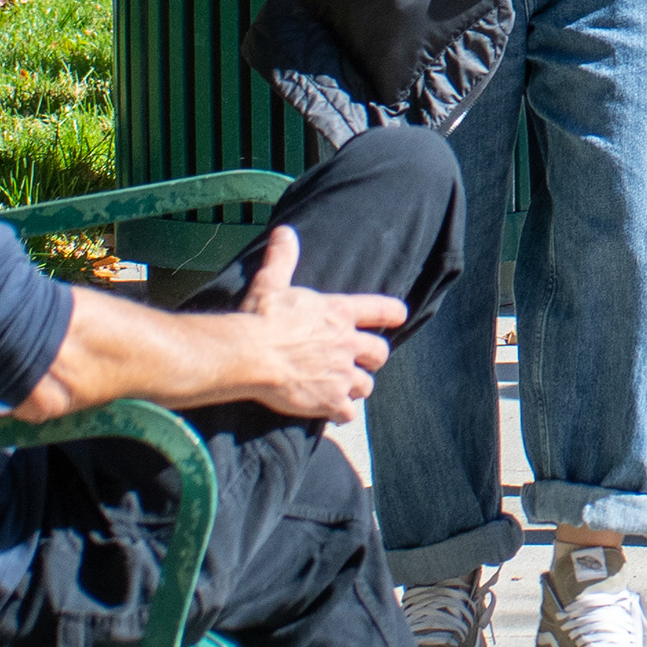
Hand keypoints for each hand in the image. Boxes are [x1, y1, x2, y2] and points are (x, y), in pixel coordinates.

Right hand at [226, 226, 406, 421]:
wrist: (249, 355)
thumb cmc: (259, 317)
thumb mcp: (272, 283)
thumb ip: (283, 258)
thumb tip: (284, 231)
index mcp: (339, 314)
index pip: (383, 310)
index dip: (393, 313)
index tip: (398, 317)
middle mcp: (348, 344)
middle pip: (380, 354)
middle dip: (373, 359)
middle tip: (361, 363)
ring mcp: (341, 375)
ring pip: (366, 386)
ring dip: (357, 388)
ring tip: (342, 389)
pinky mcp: (329, 401)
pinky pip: (348, 413)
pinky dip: (341, 414)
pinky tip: (330, 412)